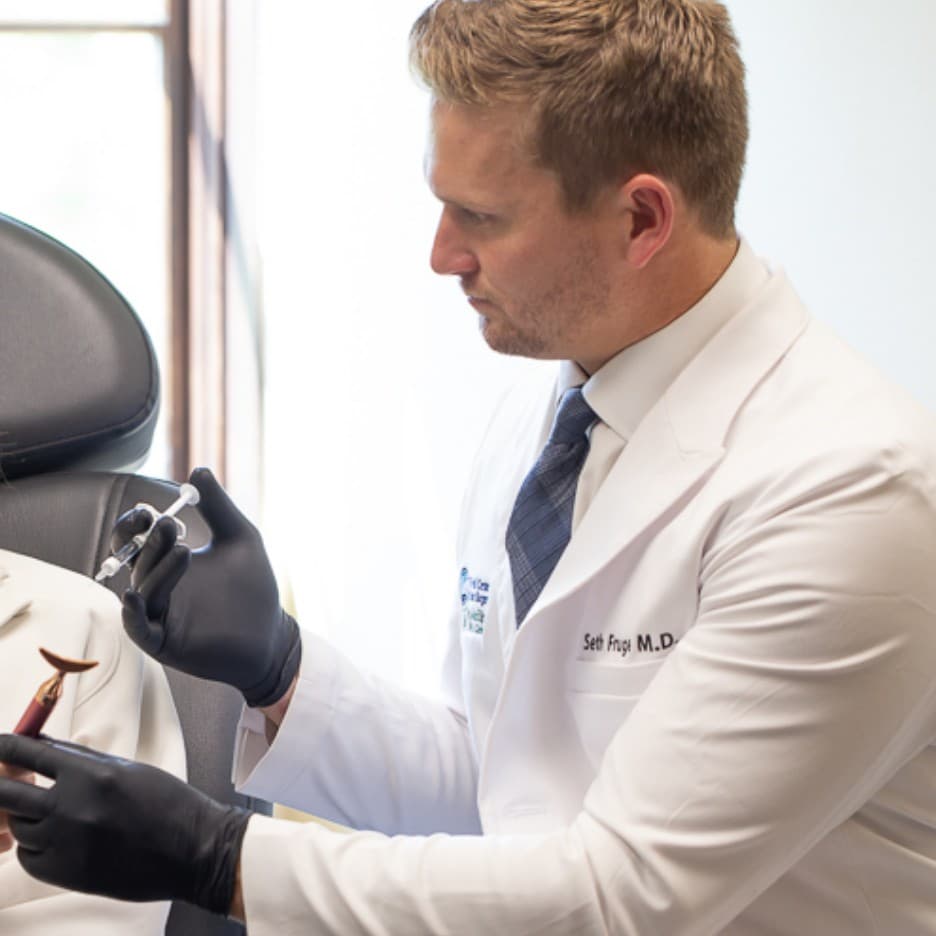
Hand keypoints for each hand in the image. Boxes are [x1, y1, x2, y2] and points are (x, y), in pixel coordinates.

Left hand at [0, 734, 249, 912]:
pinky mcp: (66, 874)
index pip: (25, 753)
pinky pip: (29, 856)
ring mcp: (65, 844)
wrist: (192, 849)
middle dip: (0, 783)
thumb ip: (80, 758)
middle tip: (7, 777)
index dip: (3, 746)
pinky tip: (56, 836)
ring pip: (18, 826)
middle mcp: (71, 808)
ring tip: (49, 808)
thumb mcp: (125, 769)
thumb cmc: (165, 802)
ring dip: (25, 814)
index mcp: (90, 774)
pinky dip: (35, 844)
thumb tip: (40, 745)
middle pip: (4, 793)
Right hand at [117, 467, 300, 707]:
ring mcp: (160, 615)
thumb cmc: (254, 587)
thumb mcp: (239, 538)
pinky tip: (135, 595)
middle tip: (167, 524)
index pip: (139, 538)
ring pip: (144, 588)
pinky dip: (133, 613)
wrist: (271, 632)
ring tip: (185, 551)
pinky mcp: (164, 642)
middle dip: (149, 541)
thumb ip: (219, 507)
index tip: (149, 510)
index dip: (136, 524)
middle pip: (138, 560)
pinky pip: (139, 628)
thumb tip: (199, 470)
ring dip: (158, 569)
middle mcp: (159, 586)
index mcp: (170, 561)